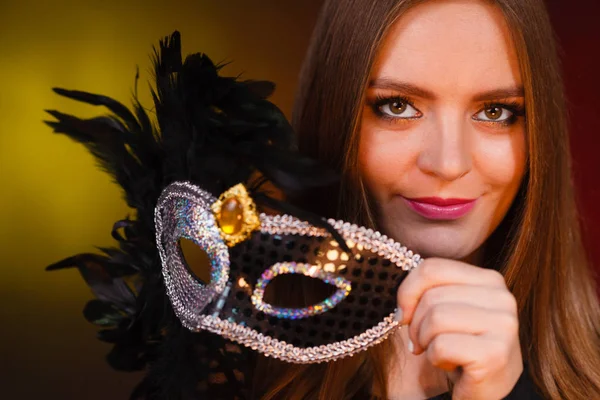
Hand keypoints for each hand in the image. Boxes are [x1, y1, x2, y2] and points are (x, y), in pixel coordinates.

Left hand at [396, 258, 522, 399]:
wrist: (489, 388)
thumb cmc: (461, 344)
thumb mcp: (447, 307)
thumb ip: (428, 289)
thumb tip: (401, 296)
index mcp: (489, 279)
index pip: (432, 268)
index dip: (407, 291)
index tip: (405, 314)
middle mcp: (502, 298)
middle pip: (431, 296)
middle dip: (415, 323)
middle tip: (423, 341)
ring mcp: (503, 326)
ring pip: (435, 319)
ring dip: (425, 341)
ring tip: (439, 351)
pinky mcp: (495, 354)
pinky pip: (441, 346)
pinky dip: (435, 358)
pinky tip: (451, 364)